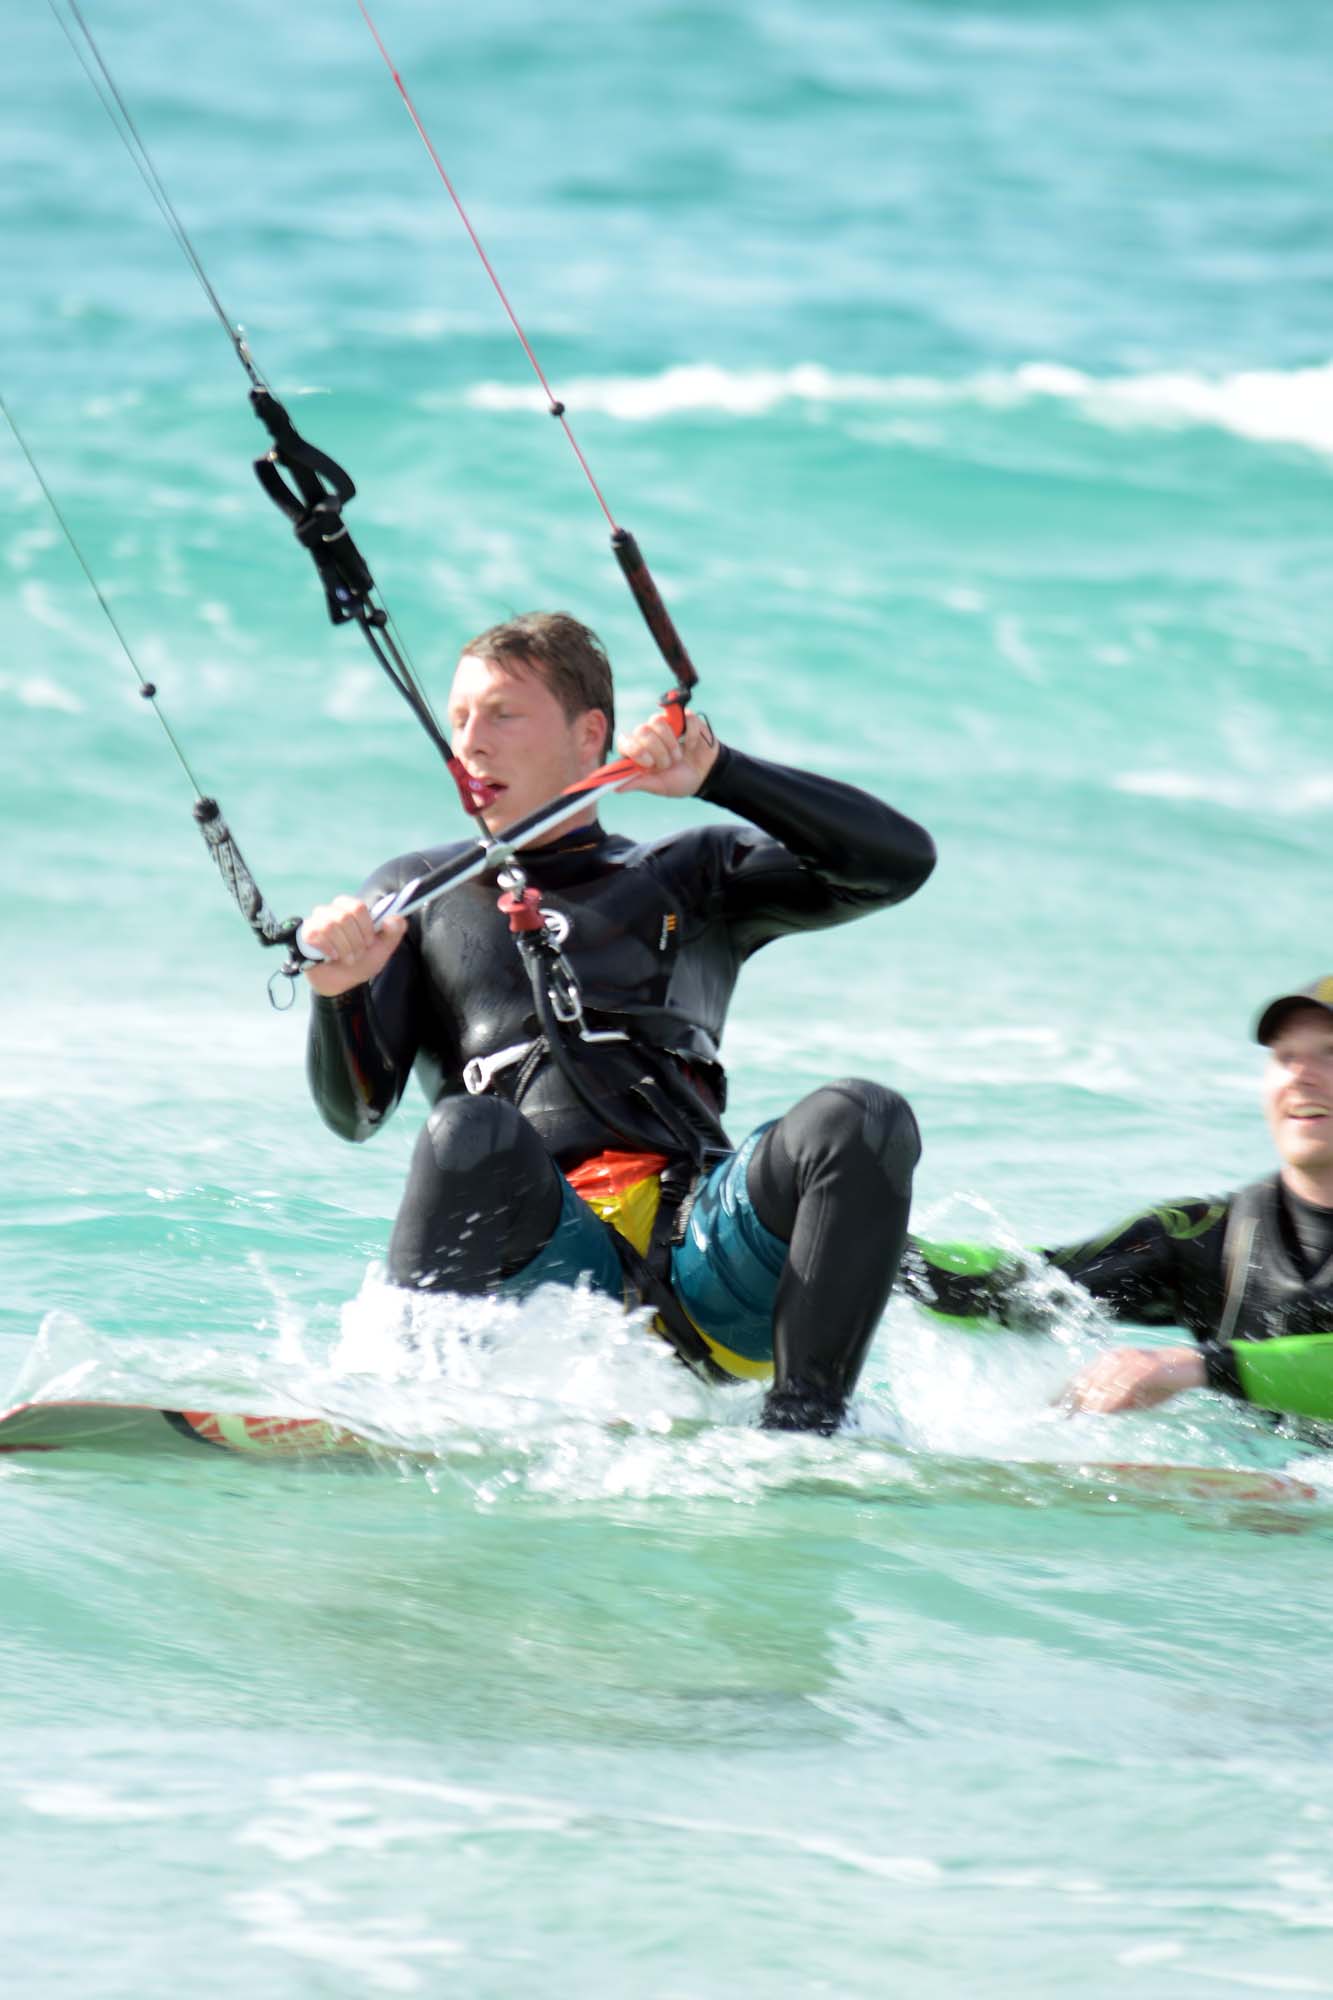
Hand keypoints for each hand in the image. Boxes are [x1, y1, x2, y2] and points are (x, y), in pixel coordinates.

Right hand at [300, 895, 406, 998]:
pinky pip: (315, 935)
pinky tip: (331, 957)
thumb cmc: (362, 962)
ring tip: (347, 958)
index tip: (369, 942)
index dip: (365, 927)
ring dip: (343, 948)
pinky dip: (328, 950)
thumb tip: (396, 918)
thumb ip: (394, 932)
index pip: (358, 906)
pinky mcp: (306, 934)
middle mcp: (333, 911)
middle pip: (344, 917)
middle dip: (355, 941)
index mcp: (352, 909)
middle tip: (358, 954)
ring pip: (330, 926)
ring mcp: (317, 921)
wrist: (343, 983)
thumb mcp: (383, 949)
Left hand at [618, 708, 719, 798]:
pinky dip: (690, 735)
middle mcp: (649, 735)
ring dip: (671, 744)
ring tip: (679, 757)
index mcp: (639, 751)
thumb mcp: (659, 786)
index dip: (635, 750)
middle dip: (657, 751)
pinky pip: (683, 717)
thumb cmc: (679, 780)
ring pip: (657, 721)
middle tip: (667, 764)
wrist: (706, 777)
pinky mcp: (685, 719)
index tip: (648, 763)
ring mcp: (667, 725)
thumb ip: (639, 783)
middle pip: (642, 730)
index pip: (625, 741)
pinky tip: (691, 746)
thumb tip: (615, 788)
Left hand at [1059, 1345, 1205, 1414]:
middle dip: (1073, 1399)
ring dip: (1091, 1400)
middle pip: (1088, 1378)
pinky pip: (1125, 1383)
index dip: (1065, 1393)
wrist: (1193, 1367)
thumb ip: (1115, 1404)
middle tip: (1061, 1416)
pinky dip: (1113, 1397)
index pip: (1082, 1377)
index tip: (1050, 1409)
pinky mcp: (1145, 1366)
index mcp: (1109, 1363)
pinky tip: (1104, 1410)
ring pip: (1104, 1380)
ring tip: (1080, 1417)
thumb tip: (1094, 1417)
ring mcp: (1130, 1360)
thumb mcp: (1135, 1398)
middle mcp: (1116, 1358)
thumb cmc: (1161, 1384)